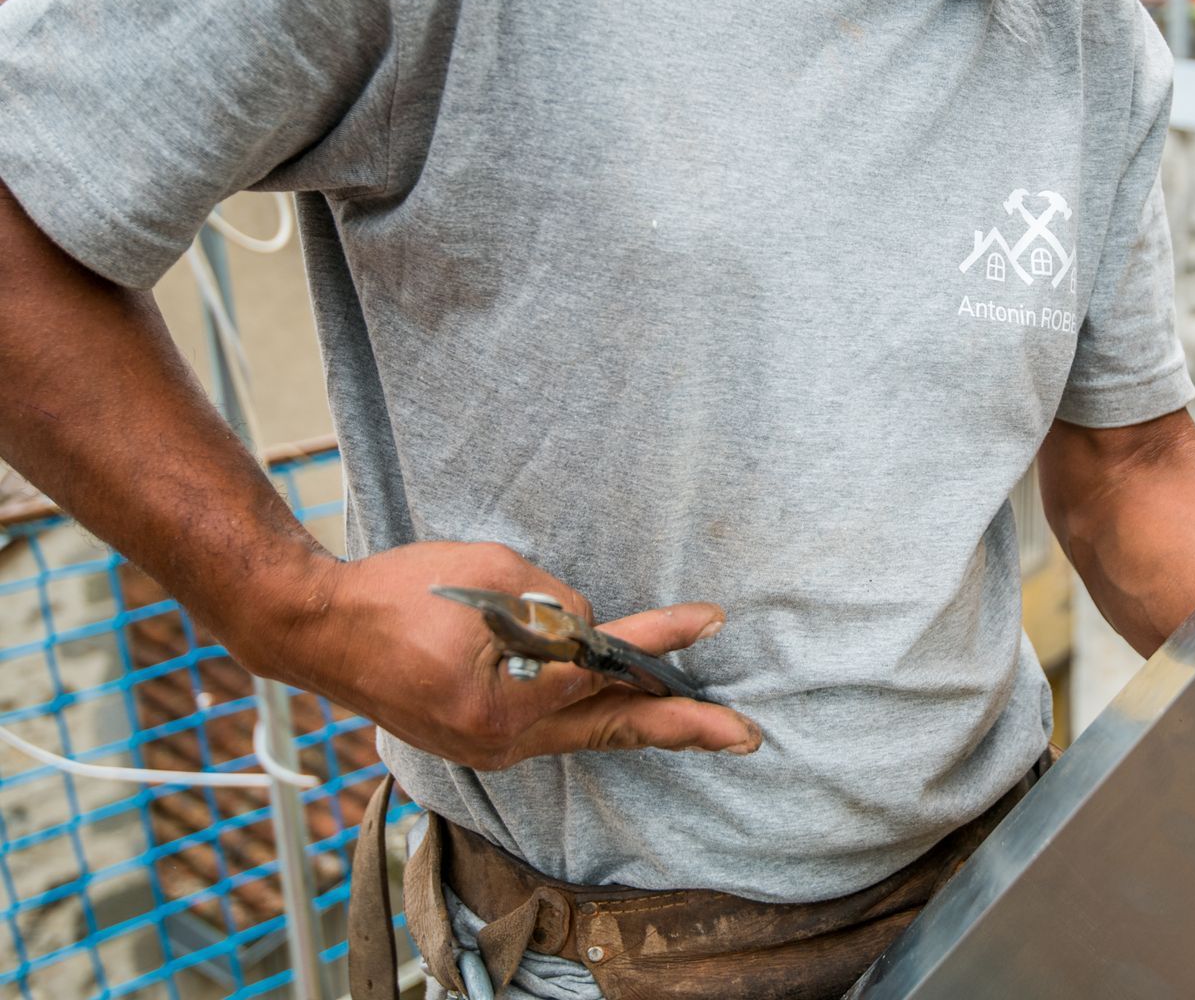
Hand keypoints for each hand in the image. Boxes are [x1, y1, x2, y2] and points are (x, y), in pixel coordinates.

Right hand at [235, 541, 760, 769]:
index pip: (605, 662)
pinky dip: (591, 714)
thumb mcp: (490, 575)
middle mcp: (503, 737)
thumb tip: (596, 633)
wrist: (318, 629)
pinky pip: (553, 729)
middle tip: (747, 735)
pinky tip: (624, 708)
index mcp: (505, 697)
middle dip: (684, 728)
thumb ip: (555, 606)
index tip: (712, 619)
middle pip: (612, 726)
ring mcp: (490, 748)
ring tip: (703, 726)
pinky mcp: (479, 742)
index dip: (662, 639)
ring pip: (587, 733)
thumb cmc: (399, 592)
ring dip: (643, 723)